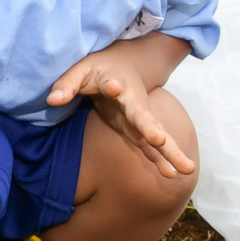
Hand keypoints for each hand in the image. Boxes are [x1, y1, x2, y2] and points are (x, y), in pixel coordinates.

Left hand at [49, 46, 194, 176]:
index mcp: (116, 83)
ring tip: (186, 169)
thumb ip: (67, 84)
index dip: (111, 85)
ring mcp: (138, 118)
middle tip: (158, 138)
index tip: (112, 86)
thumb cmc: (99, 68)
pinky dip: (161, 160)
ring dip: (169, 152)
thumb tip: (52, 100)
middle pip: (143, 116)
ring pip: (156, 137)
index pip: (112, 85)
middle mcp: (133, 102)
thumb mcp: (81, 70)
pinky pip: (150, 148)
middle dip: (150, 127)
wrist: (125, 66)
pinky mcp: (137, 130)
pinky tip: (173, 175)